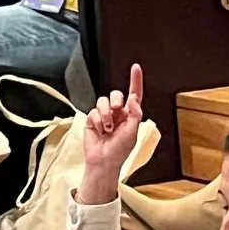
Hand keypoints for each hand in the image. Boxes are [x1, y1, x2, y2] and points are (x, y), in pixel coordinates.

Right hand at [79, 64, 144, 196]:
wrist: (103, 161)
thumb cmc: (120, 151)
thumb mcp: (132, 133)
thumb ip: (135, 114)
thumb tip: (133, 98)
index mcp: (130, 116)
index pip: (134, 95)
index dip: (135, 80)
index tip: (135, 67)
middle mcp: (118, 114)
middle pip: (116, 95)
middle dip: (115, 100)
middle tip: (116, 110)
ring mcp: (105, 116)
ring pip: (102, 101)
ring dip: (105, 114)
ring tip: (107, 128)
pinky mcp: (93, 120)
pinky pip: (93, 111)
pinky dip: (96, 121)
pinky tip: (99, 130)